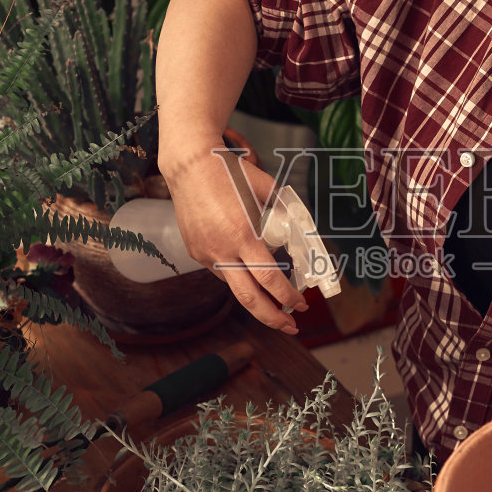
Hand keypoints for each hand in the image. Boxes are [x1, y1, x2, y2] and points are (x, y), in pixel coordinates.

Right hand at [160, 139, 307, 333]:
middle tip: (290, 326)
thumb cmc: (229, 172)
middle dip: (273, 318)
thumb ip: (285, 211)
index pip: (270, 280)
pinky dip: (237, 273)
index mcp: (242, 236)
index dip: (288, 297)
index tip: (301, 304)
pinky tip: (246, 265)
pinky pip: (220, 271)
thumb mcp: (267, 189)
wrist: (189, 165)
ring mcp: (205, 254)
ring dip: (255, 293)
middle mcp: (222, 250)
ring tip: (272, 292)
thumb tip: (301, 229)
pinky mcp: (195, 252)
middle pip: (249, 300)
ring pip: (235, 285)